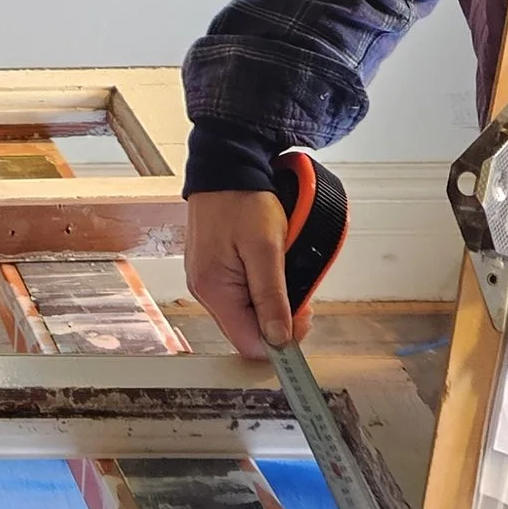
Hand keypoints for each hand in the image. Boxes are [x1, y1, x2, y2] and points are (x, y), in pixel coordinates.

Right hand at [185, 189, 301, 359]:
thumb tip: (279, 340)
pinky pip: (238, 294)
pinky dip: (257, 287)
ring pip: (244, 313)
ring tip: (285, 272)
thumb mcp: (267, 248)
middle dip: (277, 318)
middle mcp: (204, 290)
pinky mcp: (211, 269)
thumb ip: (272, 297)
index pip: (249, 343)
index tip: (303, 319)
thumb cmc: (243, 199)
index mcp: (214, 289)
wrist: (225, 165)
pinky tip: (268, 268)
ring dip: (269, 302)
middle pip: (246, 329)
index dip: (280, 340)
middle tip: (300, 292)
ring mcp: (205, 279)